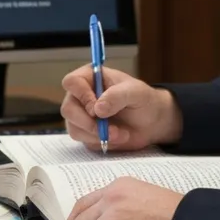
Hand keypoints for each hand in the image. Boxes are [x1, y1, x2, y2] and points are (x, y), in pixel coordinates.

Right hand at [60, 65, 182, 151]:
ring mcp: (82, 115)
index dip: (81, 95)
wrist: (151, 122)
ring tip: (119, 133)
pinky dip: (100, 141)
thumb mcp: (135, 92)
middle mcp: (81, 96)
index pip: (71, 82)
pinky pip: (84, 140)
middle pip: (68, 109)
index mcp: (90, 77)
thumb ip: (117, 96)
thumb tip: (97, 109)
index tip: (96, 108)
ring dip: (97, 134)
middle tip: (106, 128)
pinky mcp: (86, 132)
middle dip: (88, 122)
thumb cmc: (143, 100)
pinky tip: (117, 137)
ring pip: (74, 127)